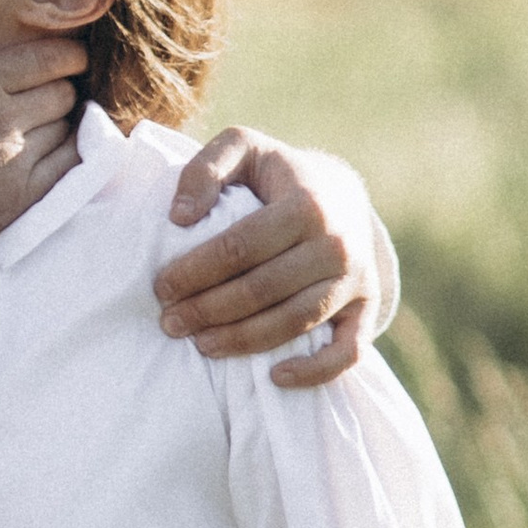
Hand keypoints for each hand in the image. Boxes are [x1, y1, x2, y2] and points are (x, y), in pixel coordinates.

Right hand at [0, 0, 83, 300]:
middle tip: (45, 85)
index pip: (49, 58)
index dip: (65, 52)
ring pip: (67, 130)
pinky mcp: (16, 203)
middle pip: (64, 91)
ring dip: (61, 121)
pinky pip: (66, 172)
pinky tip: (47, 152)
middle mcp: (5, 122)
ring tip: (42, 118)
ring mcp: (14, 165)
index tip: (65, 54)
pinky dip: (66, 157)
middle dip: (60, 84)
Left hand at [158, 132, 385, 382]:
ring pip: (293, 323)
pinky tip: (274, 377)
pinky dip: (314, 371)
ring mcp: (354, 281)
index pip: (240, 247)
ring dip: (242, 341)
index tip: (161, 287)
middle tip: (169, 323)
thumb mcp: (244, 149)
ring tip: (201, 344)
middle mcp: (336, 245)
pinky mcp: (366, 310)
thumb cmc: (279, 175)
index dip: (195, 271)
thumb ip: (206, 168)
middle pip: (262, 290)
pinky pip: (348, 353)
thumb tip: (180, 217)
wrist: (342, 194)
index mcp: (306, 204)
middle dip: (207, 310)